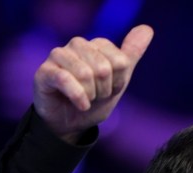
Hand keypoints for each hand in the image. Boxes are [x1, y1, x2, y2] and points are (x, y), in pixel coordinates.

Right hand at [33, 25, 152, 141]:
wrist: (71, 124)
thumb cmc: (94, 101)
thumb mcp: (118, 80)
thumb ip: (131, 55)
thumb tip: (147, 29)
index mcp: (96, 45)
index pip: (120, 62)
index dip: (118, 83)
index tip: (109, 89)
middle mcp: (77, 45)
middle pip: (104, 68)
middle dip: (103, 91)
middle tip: (94, 96)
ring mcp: (59, 56)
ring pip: (85, 74)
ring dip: (90, 95)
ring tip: (85, 99)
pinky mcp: (45, 71)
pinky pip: (66, 80)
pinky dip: (78, 97)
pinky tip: (81, 105)